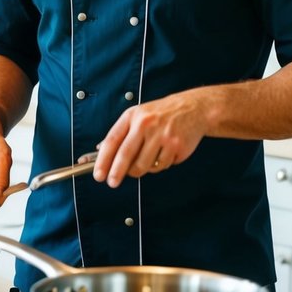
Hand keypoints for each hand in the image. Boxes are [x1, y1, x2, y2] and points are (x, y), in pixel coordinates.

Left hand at [92, 90, 211, 186]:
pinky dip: (159, 165)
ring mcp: (162, 136)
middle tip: (112, 182)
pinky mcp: (176, 146)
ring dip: (140, 170)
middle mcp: (146, 124)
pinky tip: (163, 153)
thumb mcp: (138, 115)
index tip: (99, 174)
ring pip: (144, 165)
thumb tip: (100, 151)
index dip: (103, 160)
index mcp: (132, 116)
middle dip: (116, 172)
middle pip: (126, 154)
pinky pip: (161, 166)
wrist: (193, 108)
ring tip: (144, 161)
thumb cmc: (161, 114)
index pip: (112, 140)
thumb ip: (121, 132)